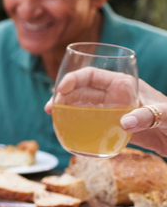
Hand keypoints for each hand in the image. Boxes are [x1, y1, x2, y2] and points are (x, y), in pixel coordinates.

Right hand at [44, 70, 166, 156]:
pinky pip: (90, 123)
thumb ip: (147, 116)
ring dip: (66, 109)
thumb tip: (124, 122)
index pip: (92, 75)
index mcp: (123, 84)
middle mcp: (114, 96)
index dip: (73, 79)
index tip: (61, 90)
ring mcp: (113, 111)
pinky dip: (77, 125)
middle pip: (82, 90)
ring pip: (82, 106)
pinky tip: (68, 131)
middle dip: (63, 96)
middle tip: (51, 108)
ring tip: (54, 116)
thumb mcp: (165, 114)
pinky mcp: (113, 127)